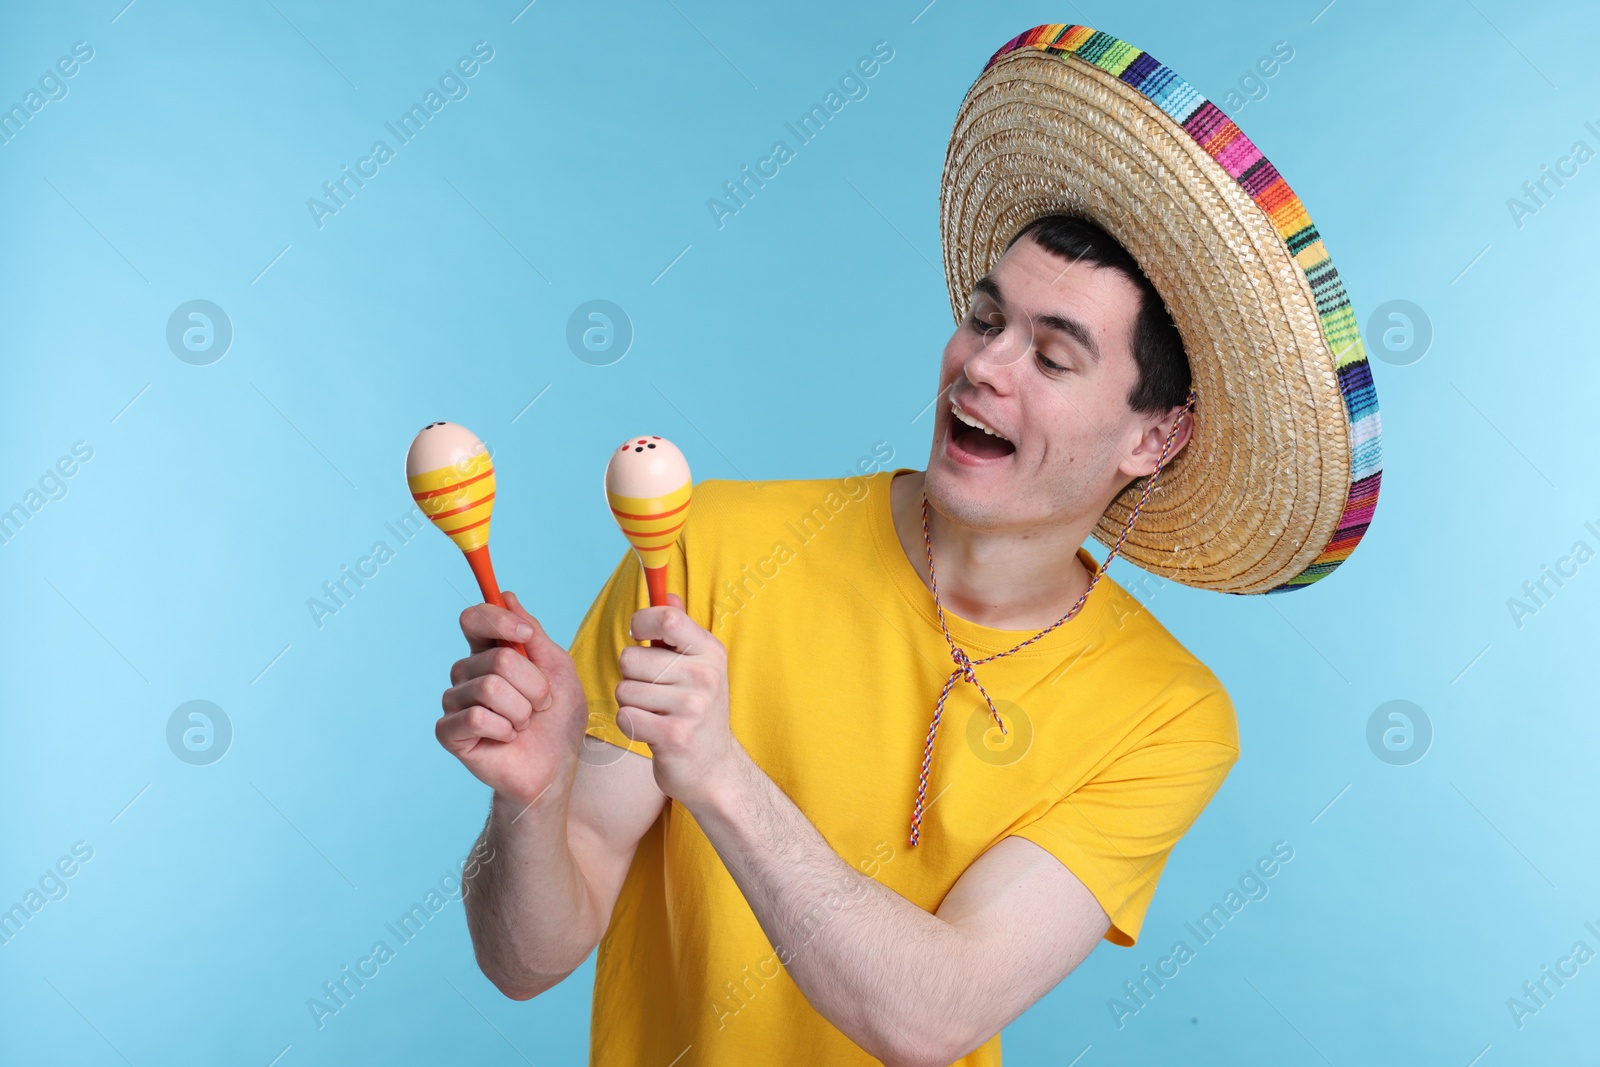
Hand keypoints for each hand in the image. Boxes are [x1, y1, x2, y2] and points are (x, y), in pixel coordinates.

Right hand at [436, 591, 588, 809]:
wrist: (555, 767)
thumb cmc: (558, 719)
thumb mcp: (558, 668)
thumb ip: (533, 634)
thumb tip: (507, 596)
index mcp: (489, 652)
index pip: (474, 618)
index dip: (498, 621)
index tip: (526, 636)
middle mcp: (467, 672)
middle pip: (497, 659)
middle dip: (533, 685)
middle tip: (540, 705)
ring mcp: (455, 701)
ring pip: (490, 688)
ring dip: (522, 710)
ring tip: (525, 724)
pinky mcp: (449, 731)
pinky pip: (478, 717)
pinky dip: (505, 729)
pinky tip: (507, 738)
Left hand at [615, 593, 744, 807]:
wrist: (715, 769)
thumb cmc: (698, 711)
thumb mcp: (698, 666)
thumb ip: (679, 630)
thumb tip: (666, 594)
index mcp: (710, 652)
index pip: (665, 618)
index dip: (639, 622)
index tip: (638, 635)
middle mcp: (704, 676)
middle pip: (632, 657)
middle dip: (630, 675)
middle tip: (652, 691)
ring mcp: (691, 708)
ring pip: (624, 689)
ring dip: (630, 703)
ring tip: (654, 712)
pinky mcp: (674, 737)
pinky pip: (626, 717)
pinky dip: (630, 725)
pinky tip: (649, 730)